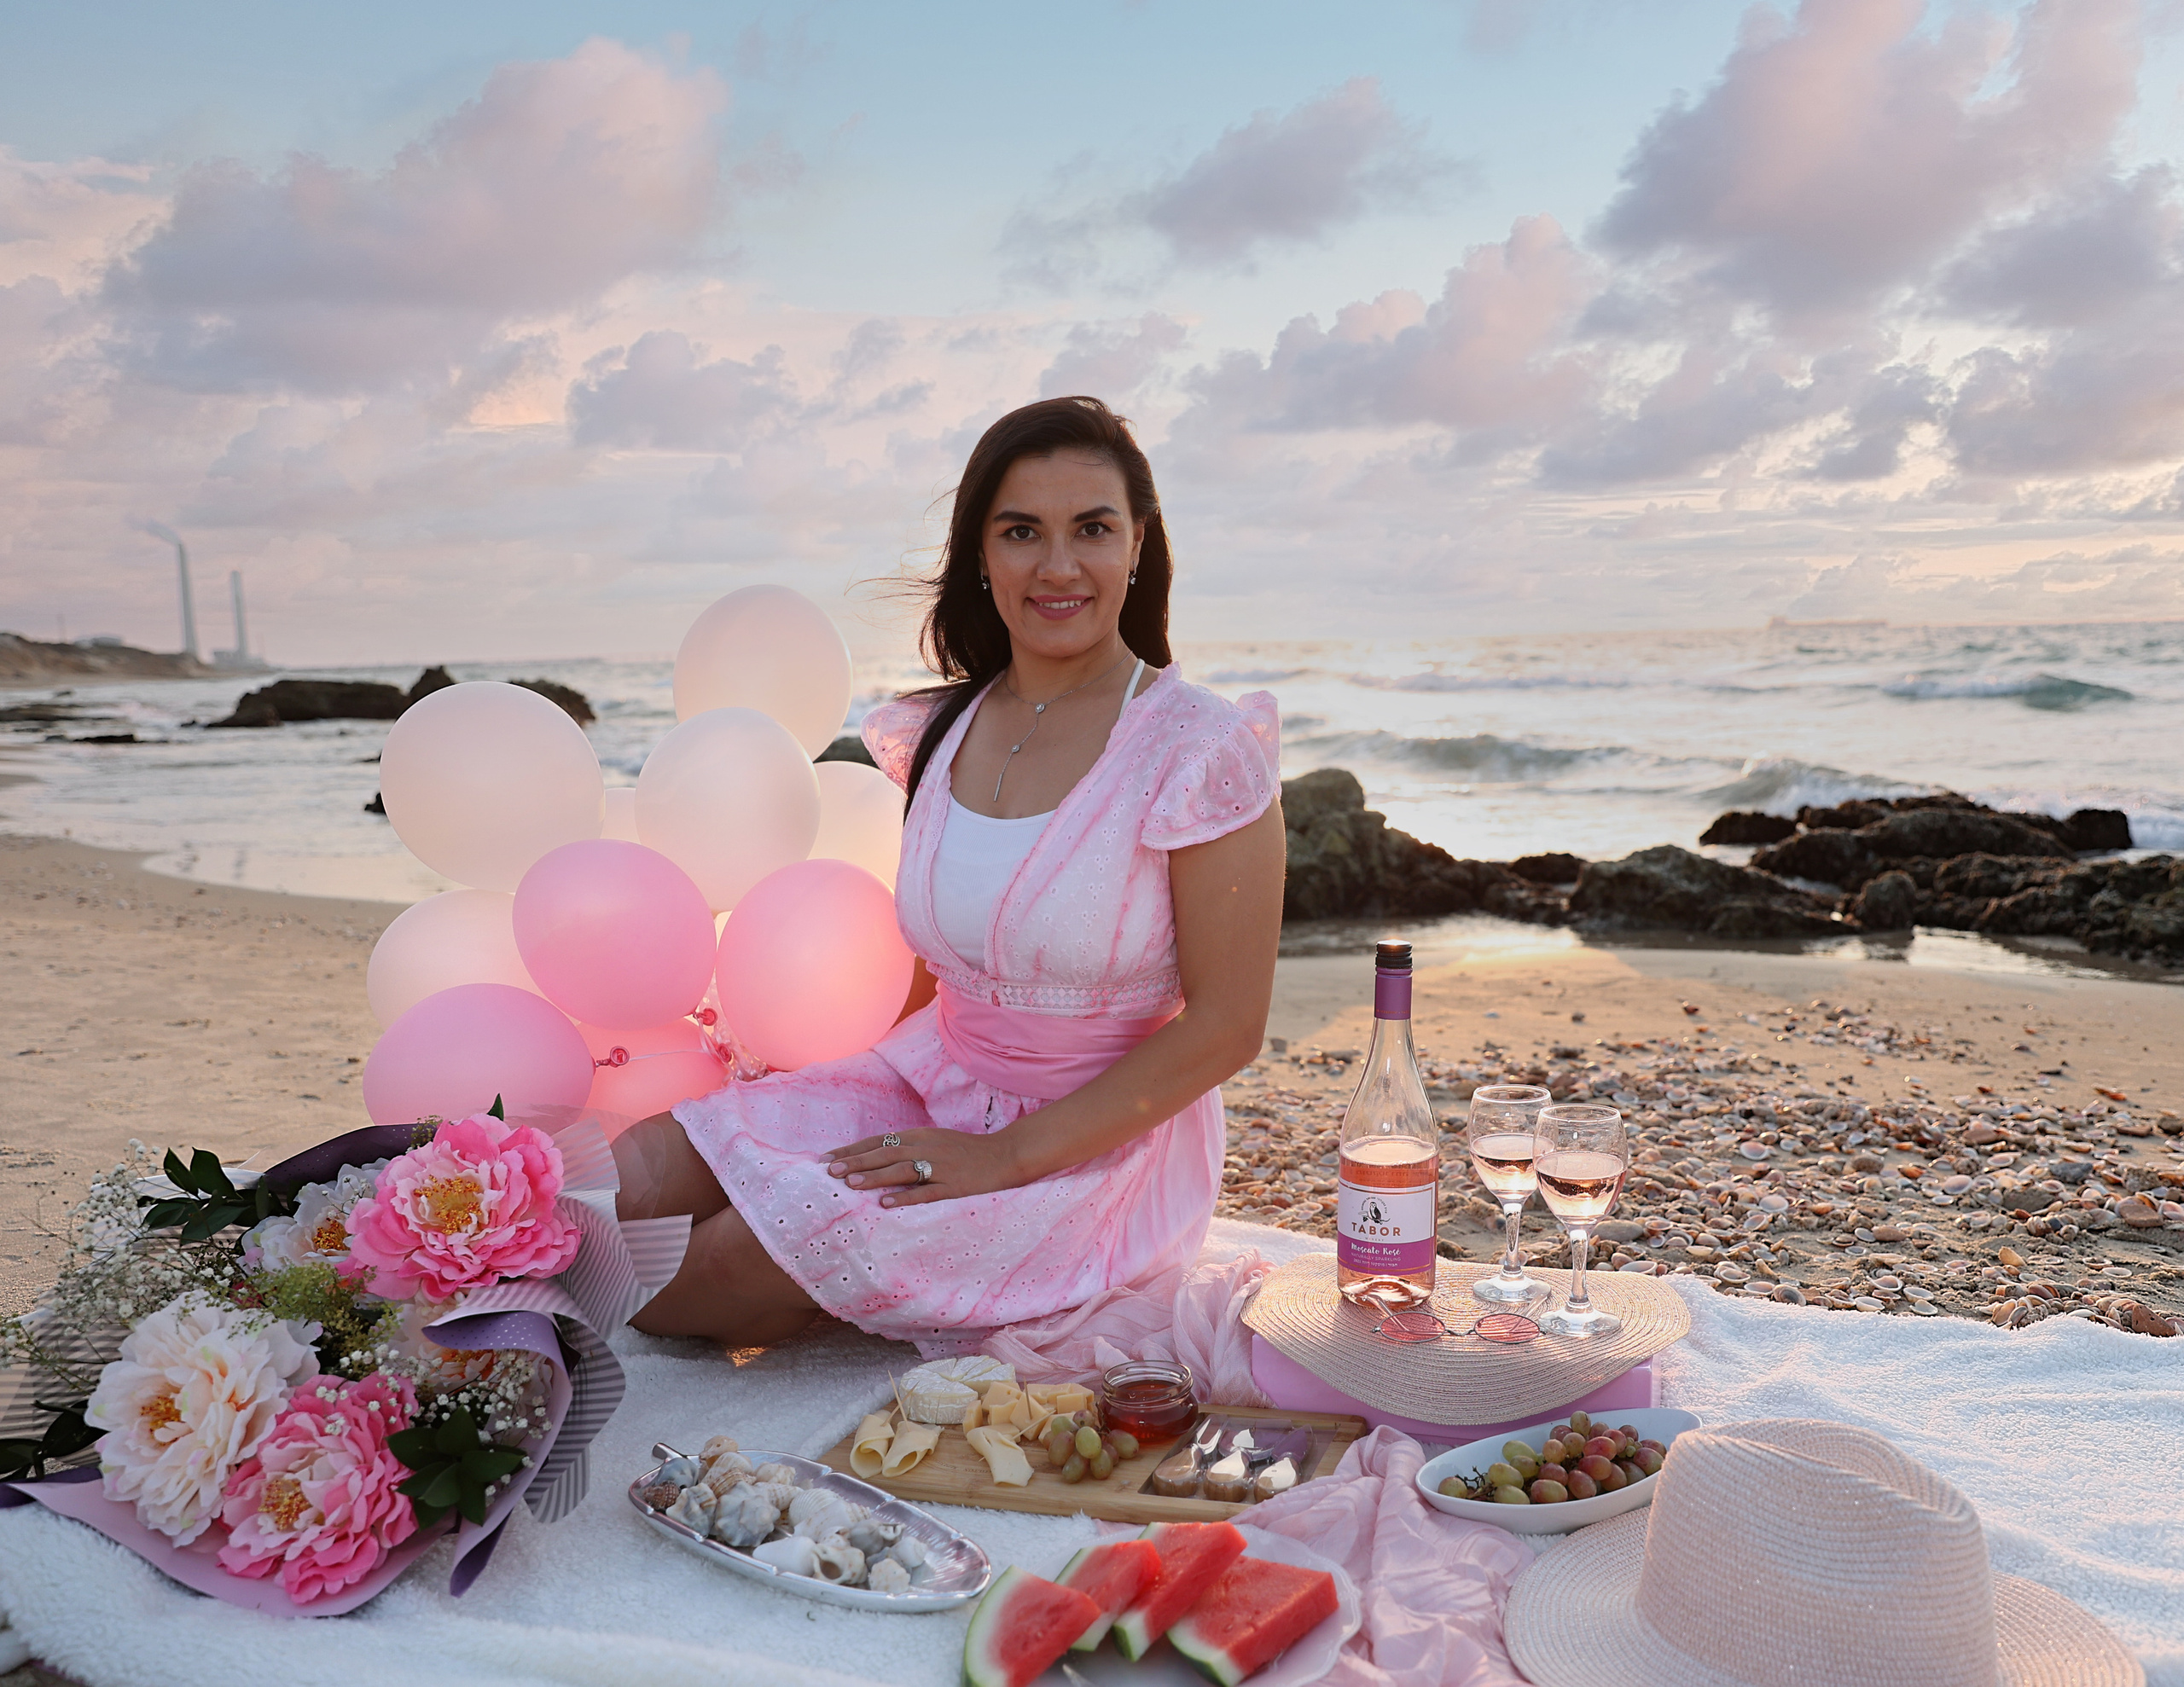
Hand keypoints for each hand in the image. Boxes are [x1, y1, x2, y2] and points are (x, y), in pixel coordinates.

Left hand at [824, 1127, 1026, 1207]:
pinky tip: (887, 1204)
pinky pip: (926, 1192)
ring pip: (901, 1171)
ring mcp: (940, 1167)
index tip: (827, 1159)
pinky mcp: (954, 1186)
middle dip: (855, 1162)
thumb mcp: (935, 1142)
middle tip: (829, 1172)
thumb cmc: (967, 1151)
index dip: (852, 1150)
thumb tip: (878, 1158)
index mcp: (919, 1136)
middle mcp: (926, 1148)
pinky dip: (906, 1197)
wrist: (1005, 1155)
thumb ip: (909, 1148)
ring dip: (875, 1177)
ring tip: (850, 1184)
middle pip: (884, 1154)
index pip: (878, 1142)